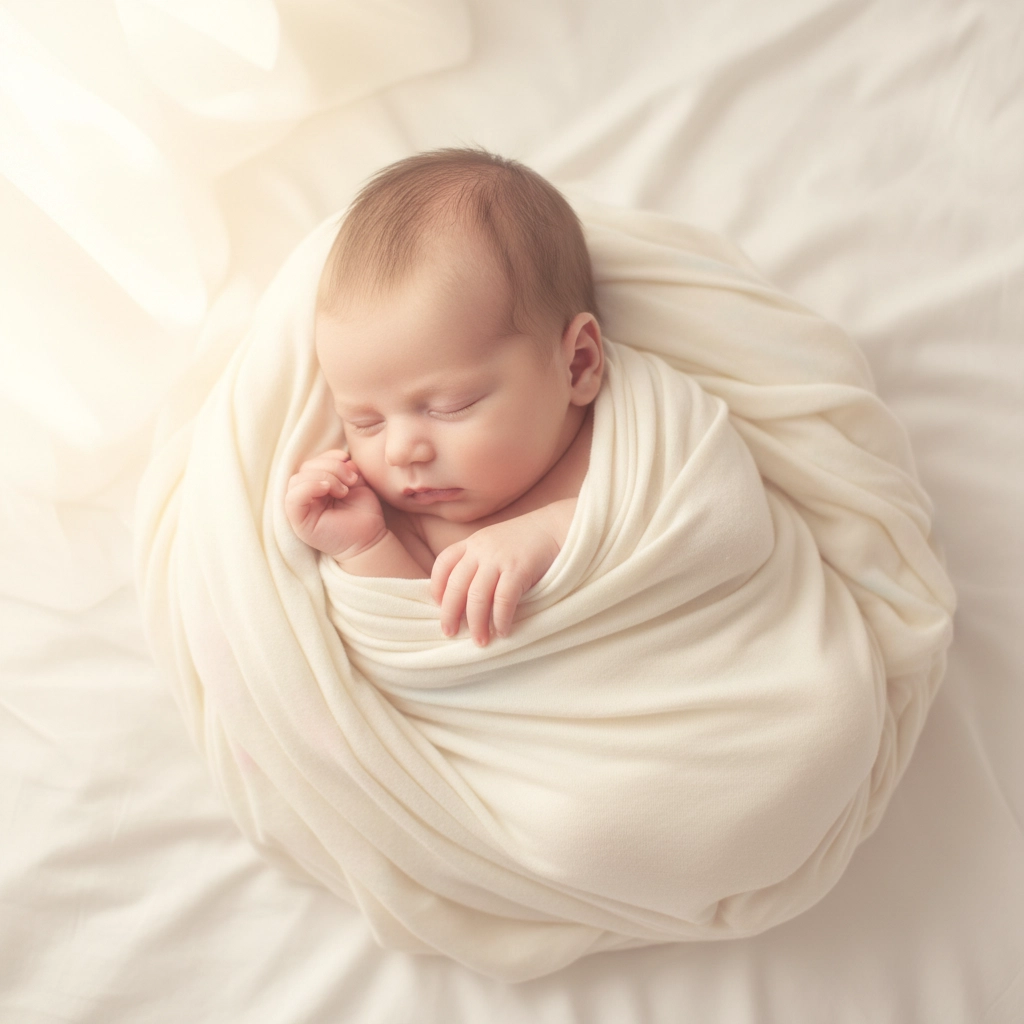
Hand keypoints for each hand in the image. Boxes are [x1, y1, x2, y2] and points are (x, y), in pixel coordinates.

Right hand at [284, 449, 385, 559]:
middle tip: (351, 480)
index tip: (348, 460)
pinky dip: (309, 487)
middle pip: (305, 468)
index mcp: (317, 485)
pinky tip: (327, 489)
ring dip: (324, 477)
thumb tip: (342, 458)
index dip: (329, 456)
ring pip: (297, 480)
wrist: (370, 538)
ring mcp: (301, 508)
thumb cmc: (363, 512)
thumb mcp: (356, 483)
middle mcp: (306, 495)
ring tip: (344, 490)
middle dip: (331, 467)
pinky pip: (292, 499)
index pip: (313, 462)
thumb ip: (346, 468)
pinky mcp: (299, 522)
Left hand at [430, 514, 562, 645]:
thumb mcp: (496, 543)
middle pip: (456, 585)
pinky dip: (500, 619)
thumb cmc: (528, 540)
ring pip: (477, 596)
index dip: (437, 587)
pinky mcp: (519, 569)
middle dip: (450, 613)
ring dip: (476, 623)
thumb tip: (467, 597)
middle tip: (449, 632)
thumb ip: (481, 562)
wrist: (558, 525)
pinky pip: (503, 600)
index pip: (443, 564)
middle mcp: (481, 549)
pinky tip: (503, 631)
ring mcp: (499, 558)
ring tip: (480, 641)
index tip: (439, 605)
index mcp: (473, 542)